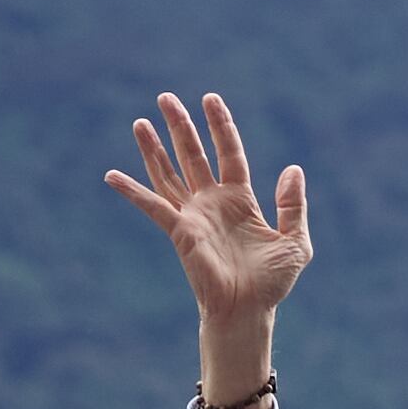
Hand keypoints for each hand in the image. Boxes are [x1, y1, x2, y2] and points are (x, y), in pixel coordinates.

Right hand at [102, 90, 309, 392]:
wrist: (248, 311)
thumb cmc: (272, 283)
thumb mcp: (295, 241)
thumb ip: (293, 205)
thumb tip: (291, 168)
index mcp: (240, 199)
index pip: (228, 152)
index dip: (220, 125)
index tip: (209, 99)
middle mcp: (212, 203)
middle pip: (192, 155)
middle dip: (179, 126)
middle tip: (165, 97)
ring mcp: (193, 216)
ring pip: (169, 174)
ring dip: (153, 148)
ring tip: (140, 122)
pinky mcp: (179, 232)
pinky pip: (152, 206)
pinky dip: (132, 191)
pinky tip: (112, 175)